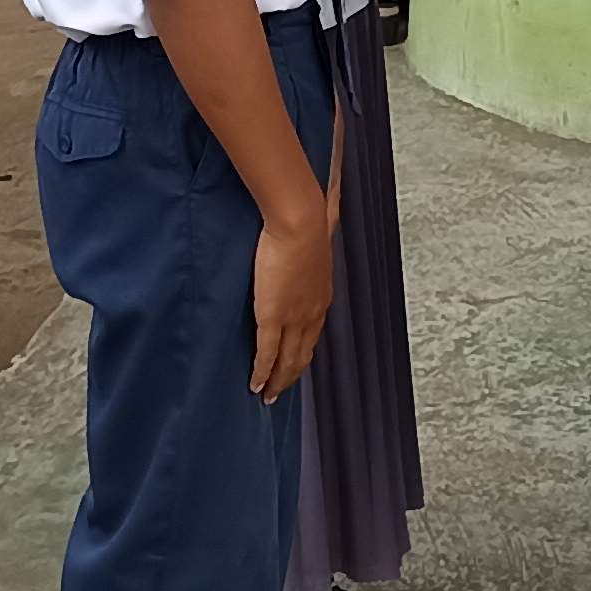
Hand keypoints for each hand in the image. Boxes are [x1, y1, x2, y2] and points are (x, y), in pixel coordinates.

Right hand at [248, 208, 335, 401]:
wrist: (300, 223)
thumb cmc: (308, 222)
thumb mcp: (321, 227)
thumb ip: (324, 220)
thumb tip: (335, 196)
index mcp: (320, 296)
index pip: (312, 333)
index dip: (302, 351)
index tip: (295, 363)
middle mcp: (312, 313)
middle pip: (302, 354)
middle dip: (291, 374)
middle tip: (278, 390)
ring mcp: (293, 319)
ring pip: (287, 361)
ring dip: (277, 380)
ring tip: (267, 394)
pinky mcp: (273, 318)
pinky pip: (266, 354)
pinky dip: (261, 373)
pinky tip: (255, 385)